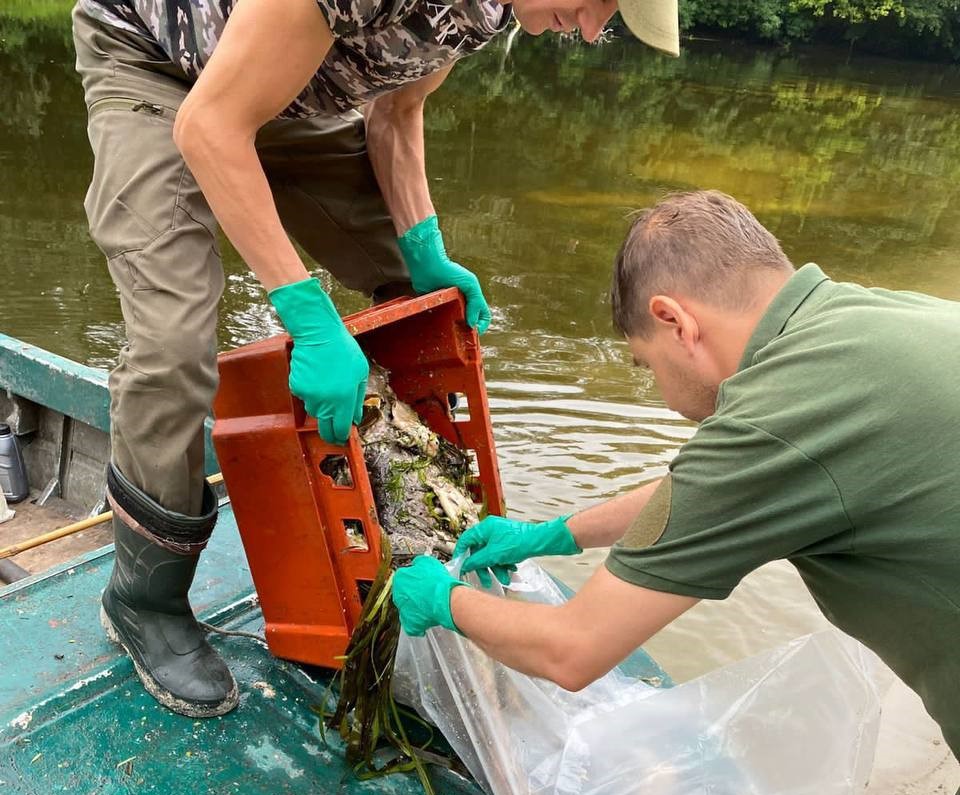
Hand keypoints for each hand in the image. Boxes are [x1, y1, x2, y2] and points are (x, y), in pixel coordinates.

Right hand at [268, 278, 368, 444]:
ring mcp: (309, 396)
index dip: (342, 437)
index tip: (343, 439)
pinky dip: (311, 393)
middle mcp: (324, 402)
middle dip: (330, 433)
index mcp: (343, 399)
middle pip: (324, 428)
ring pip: (315, 412)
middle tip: (335, 432)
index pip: (341, 428)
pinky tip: (317, 377)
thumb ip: (358, 398)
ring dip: (322, 408)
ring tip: (328, 388)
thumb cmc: (343, 350)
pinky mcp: (296, 388)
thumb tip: (355, 418)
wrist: (318, 334)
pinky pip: (306, 398)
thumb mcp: (360, 373)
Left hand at [392, 556, 468, 635]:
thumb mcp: (427, 562)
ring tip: (430, 605)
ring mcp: (403, 610)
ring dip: (416, 607)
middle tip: (426, 593)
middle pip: (404, 594)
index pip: (403, 577)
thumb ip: (418, 563)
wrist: (446, 599)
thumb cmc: (438, 582)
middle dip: (414, 594)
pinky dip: (419, 623)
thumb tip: (417, 564)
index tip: (421, 581)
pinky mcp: (410, 624)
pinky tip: (428, 617)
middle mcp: (398, 594)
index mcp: (400, 578)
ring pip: (408, 609)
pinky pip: (412, 624)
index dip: (414, 579)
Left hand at [397, 215, 490, 333]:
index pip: (483, 315)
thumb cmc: (451, 272)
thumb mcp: (470, 284)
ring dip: (453, 329)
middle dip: (467, 330)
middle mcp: (461, 303)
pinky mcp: (434, 307)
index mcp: (472, 298)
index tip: (474, 331)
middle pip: (468, 321)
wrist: (428, 266)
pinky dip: (439, 325)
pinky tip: (438, 328)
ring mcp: (448, 305)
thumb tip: (472, 323)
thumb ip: (475, 303)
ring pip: (453, 323)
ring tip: (450, 333)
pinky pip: (438, 319)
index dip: (482, 324)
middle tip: (461, 335)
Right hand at [454, 515, 579, 584]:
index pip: (466, 540)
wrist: (540, 541)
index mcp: (484, 528)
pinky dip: (503, 564)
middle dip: (483, 567)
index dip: (461, 554)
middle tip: (485, 580)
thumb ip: (477, 561)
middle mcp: (490, 530)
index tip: (460, 567)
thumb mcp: (494, 555)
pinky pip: (500, 555)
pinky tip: (511, 569)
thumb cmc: (518, 543)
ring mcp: (500, 536)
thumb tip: (465, 566)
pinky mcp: (508, 542)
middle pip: (479, 551)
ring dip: (496, 568)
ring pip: (490, 555)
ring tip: (504, 578)